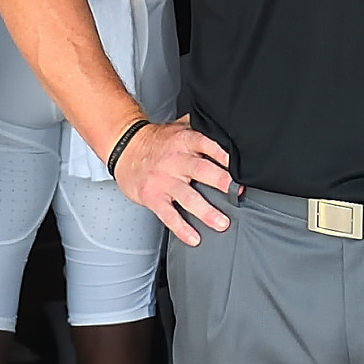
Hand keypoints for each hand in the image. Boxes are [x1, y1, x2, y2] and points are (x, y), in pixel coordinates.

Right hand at [112, 115, 232, 244]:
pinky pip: (168, 215)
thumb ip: (200, 127)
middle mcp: (174, 160)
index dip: (223, 154)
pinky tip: (194, 238)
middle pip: (200, 170)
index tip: (239, 165)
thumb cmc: (155, 141)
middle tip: (237, 192)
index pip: (206, 144)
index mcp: (184, 141)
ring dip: (206, 211)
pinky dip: (181, 228)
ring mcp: (163, 180)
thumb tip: (227, 125)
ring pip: (187, 197)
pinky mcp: (153, 197)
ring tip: (222, 223)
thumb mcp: (178, 127)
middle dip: (220, 181)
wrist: (124, 148)